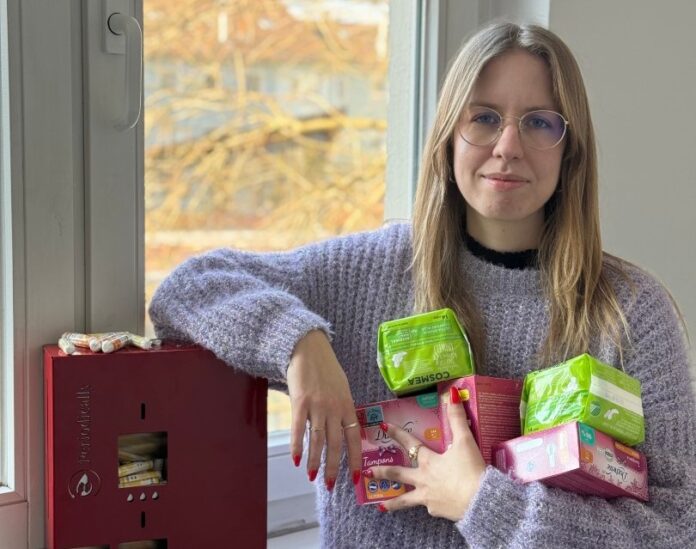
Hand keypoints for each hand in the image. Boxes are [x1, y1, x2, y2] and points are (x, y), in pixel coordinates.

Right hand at [286, 330, 361, 489]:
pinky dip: (297, 446)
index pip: (354, 438)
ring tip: (312, 476)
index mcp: (347, 405)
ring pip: (318, 440)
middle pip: (336, 444)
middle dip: (333, 467)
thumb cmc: (325, 367)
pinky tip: (296, 459)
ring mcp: (317, 406)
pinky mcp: (300, 402)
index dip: (355, 459)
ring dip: (315, 461)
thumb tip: (343, 426)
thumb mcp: (341, 386)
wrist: (308, 348)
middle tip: (330, 485)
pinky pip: (299, 429)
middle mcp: (335, 408)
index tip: (356, 477)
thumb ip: (342, 407)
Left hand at [368, 386, 485, 520]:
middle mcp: (423, 479)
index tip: (382, 426)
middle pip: (398, 474)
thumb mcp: (465, 441)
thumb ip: (457, 418)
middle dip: (382, 472)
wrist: (481, 502)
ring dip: (393, 503)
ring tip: (381, 508)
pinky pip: (429, 507)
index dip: (396, 433)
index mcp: (428, 460)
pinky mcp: (437, 512)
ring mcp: (428, 497)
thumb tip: (453, 393)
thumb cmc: (471, 470)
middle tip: (366, 473)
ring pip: (406, 500)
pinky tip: (430, 507)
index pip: (409, 443)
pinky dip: (428, 506)